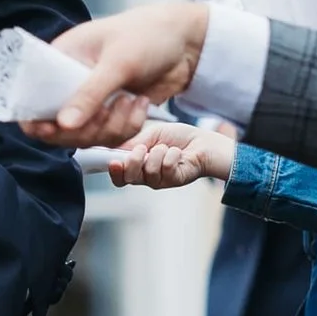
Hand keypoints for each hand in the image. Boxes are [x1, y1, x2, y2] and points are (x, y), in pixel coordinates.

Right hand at [21, 2, 210, 146]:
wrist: (186, 42)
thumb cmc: (147, 35)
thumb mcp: (118, 62)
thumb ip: (89, 93)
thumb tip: (63, 125)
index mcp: (60, 59)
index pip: (31, 96)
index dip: (35, 118)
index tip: (51, 130)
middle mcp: (71, 83)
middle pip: (59, 127)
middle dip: (87, 127)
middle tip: (109, 111)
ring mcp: (92, 101)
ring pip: (87, 136)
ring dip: (113, 126)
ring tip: (131, 100)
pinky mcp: (112, 114)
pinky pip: (111, 137)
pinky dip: (128, 127)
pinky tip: (140, 104)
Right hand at [100, 121, 233, 188]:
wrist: (202, 141)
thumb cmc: (177, 137)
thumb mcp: (151, 134)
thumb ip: (133, 143)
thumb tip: (116, 151)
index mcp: (137, 164)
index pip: (120, 175)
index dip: (114, 171)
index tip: (114, 161)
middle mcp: (146, 175)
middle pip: (129, 178)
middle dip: (134, 161)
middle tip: (143, 148)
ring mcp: (160, 180)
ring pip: (148, 173)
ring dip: (158, 154)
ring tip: (167, 148)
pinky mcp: (174, 181)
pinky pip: (166, 170)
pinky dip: (171, 156)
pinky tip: (178, 153)